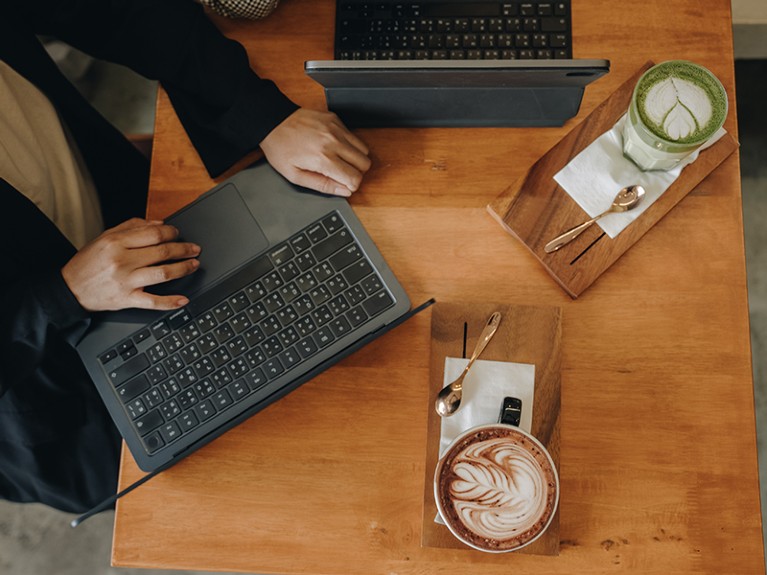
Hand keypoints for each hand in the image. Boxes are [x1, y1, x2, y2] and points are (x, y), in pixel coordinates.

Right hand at [61, 218, 200, 311]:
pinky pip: (153, 301)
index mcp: (116, 242)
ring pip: (163, 273)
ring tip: (194, 265)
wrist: (69, 288)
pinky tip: (183, 299)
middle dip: (183, 249)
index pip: (153, 234)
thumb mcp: (105, 237)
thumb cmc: (88, 262)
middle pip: (162, 252)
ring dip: (183, 269)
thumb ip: (132, 227)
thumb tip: (159, 223)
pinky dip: (171, 302)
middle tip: (195, 249)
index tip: (179, 234)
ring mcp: (125, 281)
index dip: (172, 233)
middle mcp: (122, 260)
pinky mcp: (126, 299)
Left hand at [260, 108, 371, 196]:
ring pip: (364, 149)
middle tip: (342, 174)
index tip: (344, 185)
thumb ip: (322, 185)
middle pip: (365, 163)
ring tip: (340, 160)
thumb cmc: (280, 148)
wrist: (273, 122)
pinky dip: (349, 145)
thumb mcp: (295, 176)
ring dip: (356, 158)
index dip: (352, 185)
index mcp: (323, 158)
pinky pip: (354, 136)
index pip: (355, 178)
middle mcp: (333, 142)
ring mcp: (336, 128)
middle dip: (356, 172)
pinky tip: (335, 147)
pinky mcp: (335, 119)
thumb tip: (345, 191)